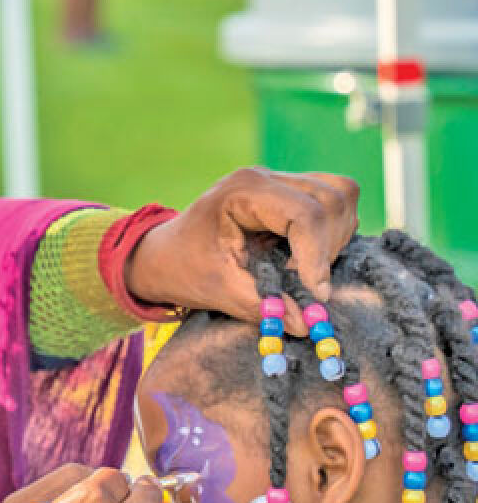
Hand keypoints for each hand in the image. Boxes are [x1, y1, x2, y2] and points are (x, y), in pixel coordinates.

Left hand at [124, 168, 358, 333]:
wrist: (162, 255)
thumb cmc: (182, 268)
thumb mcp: (217, 290)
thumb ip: (261, 306)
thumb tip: (306, 325)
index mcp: (243, 191)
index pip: (305, 212)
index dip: (317, 255)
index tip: (314, 292)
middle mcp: (265, 177)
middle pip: (332, 197)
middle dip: (328, 246)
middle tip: (303, 281)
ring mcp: (279, 181)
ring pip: (340, 195)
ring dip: (334, 237)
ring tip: (301, 269)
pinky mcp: (289, 194)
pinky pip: (333, 203)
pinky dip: (331, 233)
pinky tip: (303, 258)